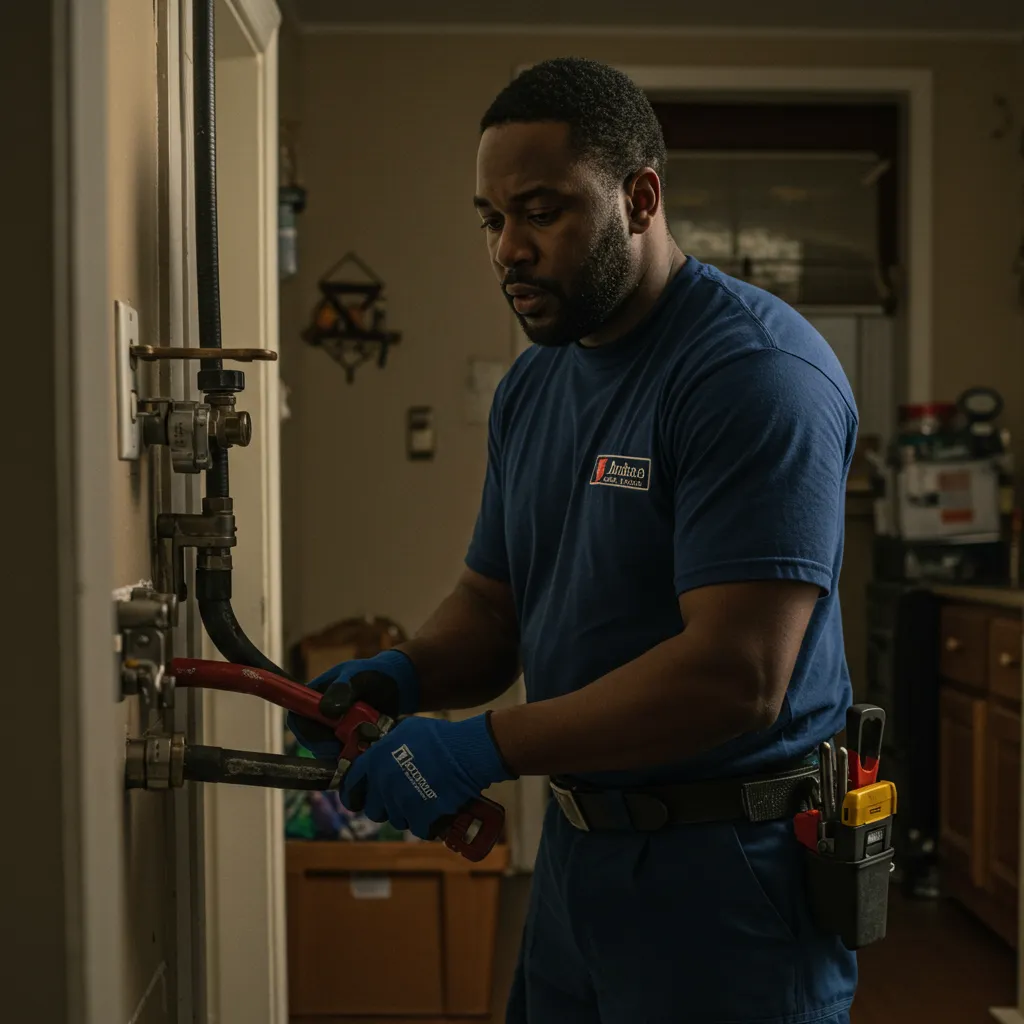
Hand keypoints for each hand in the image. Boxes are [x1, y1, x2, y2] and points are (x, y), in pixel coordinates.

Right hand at [287, 649, 418, 759]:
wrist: (399, 684)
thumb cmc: (375, 673)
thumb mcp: (359, 676)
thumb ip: (343, 690)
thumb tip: (326, 710)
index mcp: (315, 696)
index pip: (297, 717)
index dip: (306, 732)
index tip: (327, 738)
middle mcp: (321, 714)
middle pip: (311, 739)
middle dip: (327, 746)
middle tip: (348, 747)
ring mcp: (335, 728)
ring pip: (328, 750)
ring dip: (343, 752)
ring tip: (363, 744)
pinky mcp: (349, 739)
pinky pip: (344, 754)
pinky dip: (354, 755)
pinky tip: (368, 748)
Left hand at [342, 713, 513, 839]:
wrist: (463, 752)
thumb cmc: (438, 736)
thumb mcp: (406, 729)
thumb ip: (390, 742)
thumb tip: (386, 747)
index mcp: (375, 762)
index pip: (351, 784)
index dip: (352, 792)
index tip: (355, 798)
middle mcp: (382, 785)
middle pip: (373, 809)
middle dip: (384, 805)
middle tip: (398, 798)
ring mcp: (400, 804)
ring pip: (396, 819)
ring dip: (406, 813)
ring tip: (421, 801)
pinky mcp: (420, 819)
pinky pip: (418, 828)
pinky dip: (426, 823)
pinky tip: (434, 811)